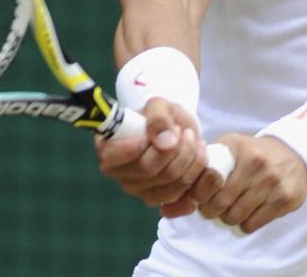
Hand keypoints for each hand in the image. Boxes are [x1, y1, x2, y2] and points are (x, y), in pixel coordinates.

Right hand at [95, 97, 207, 212]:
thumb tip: (165, 141)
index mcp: (108, 149)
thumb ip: (158, 118)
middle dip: (175, 148)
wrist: (176, 132)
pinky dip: (196, 174)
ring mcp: (138, 190)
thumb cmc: (160, 117)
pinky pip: (182, 195)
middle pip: (148, 169)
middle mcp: (119, 174)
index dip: (134, 147)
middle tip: (185, 132)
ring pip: (169, 183)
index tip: (155, 133)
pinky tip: (198, 157)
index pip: (113, 157)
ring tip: (193, 139)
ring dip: (190, 159)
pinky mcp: (159, 200)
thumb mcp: (158, 106)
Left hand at [188, 134, 306, 232]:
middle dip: (211, 210)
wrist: (293, 153)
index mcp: (238, 149)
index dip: (200, 193)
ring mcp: (273, 183)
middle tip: (211, 209)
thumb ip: (209, 160)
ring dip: (228, 218)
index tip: (199, 197)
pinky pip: (254, 224)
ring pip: (237, 216)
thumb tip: (183, 185)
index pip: (209, 177)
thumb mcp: (232, 145)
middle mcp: (257, 164)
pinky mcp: (285, 199)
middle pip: (221, 202)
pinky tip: (246, 214)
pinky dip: (245, 223)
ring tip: (229, 211)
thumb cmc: (253, 152)